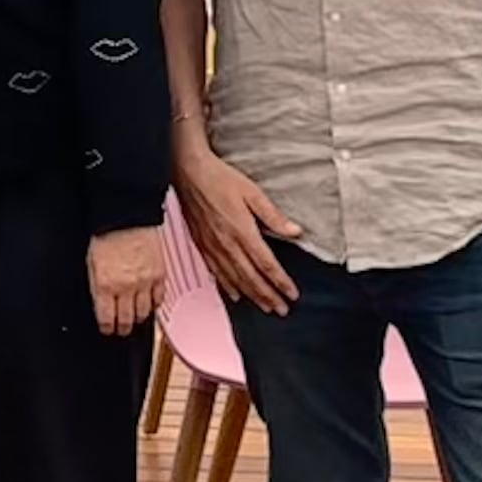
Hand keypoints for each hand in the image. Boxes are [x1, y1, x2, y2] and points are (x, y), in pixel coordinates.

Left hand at [87, 225, 164, 336]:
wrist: (127, 217)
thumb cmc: (106, 235)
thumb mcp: (91, 263)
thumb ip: (96, 285)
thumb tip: (99, 303)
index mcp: (105, 285)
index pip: (107, 318)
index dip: (107, 328)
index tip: (107, 329)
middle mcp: (126, 287)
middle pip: (127, 320)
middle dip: (123, 328)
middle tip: (121, 329)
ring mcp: (145, 282)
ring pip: (144, 313)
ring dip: (138, 319)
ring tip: (134, 319)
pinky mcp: (159, 275)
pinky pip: (159, 299)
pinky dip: (154, 304)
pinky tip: (149, 304)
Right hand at [173, 148, 304, 312]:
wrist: (188, 172)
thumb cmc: (220, 178)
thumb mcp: (252, 192)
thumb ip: (273, 216)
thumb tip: (294, 232)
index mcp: (242, 231)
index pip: (266, 264)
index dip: (281, 282)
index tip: (292, 294)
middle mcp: (227, 244)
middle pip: (251, 278)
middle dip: (268, 296)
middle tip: (282, 310)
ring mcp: (212, 246)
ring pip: (234, 279)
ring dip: (251, 296)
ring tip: (265, 307)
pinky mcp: (201, 244)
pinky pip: (216, 272)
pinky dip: (227, 286)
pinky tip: (234, 294)